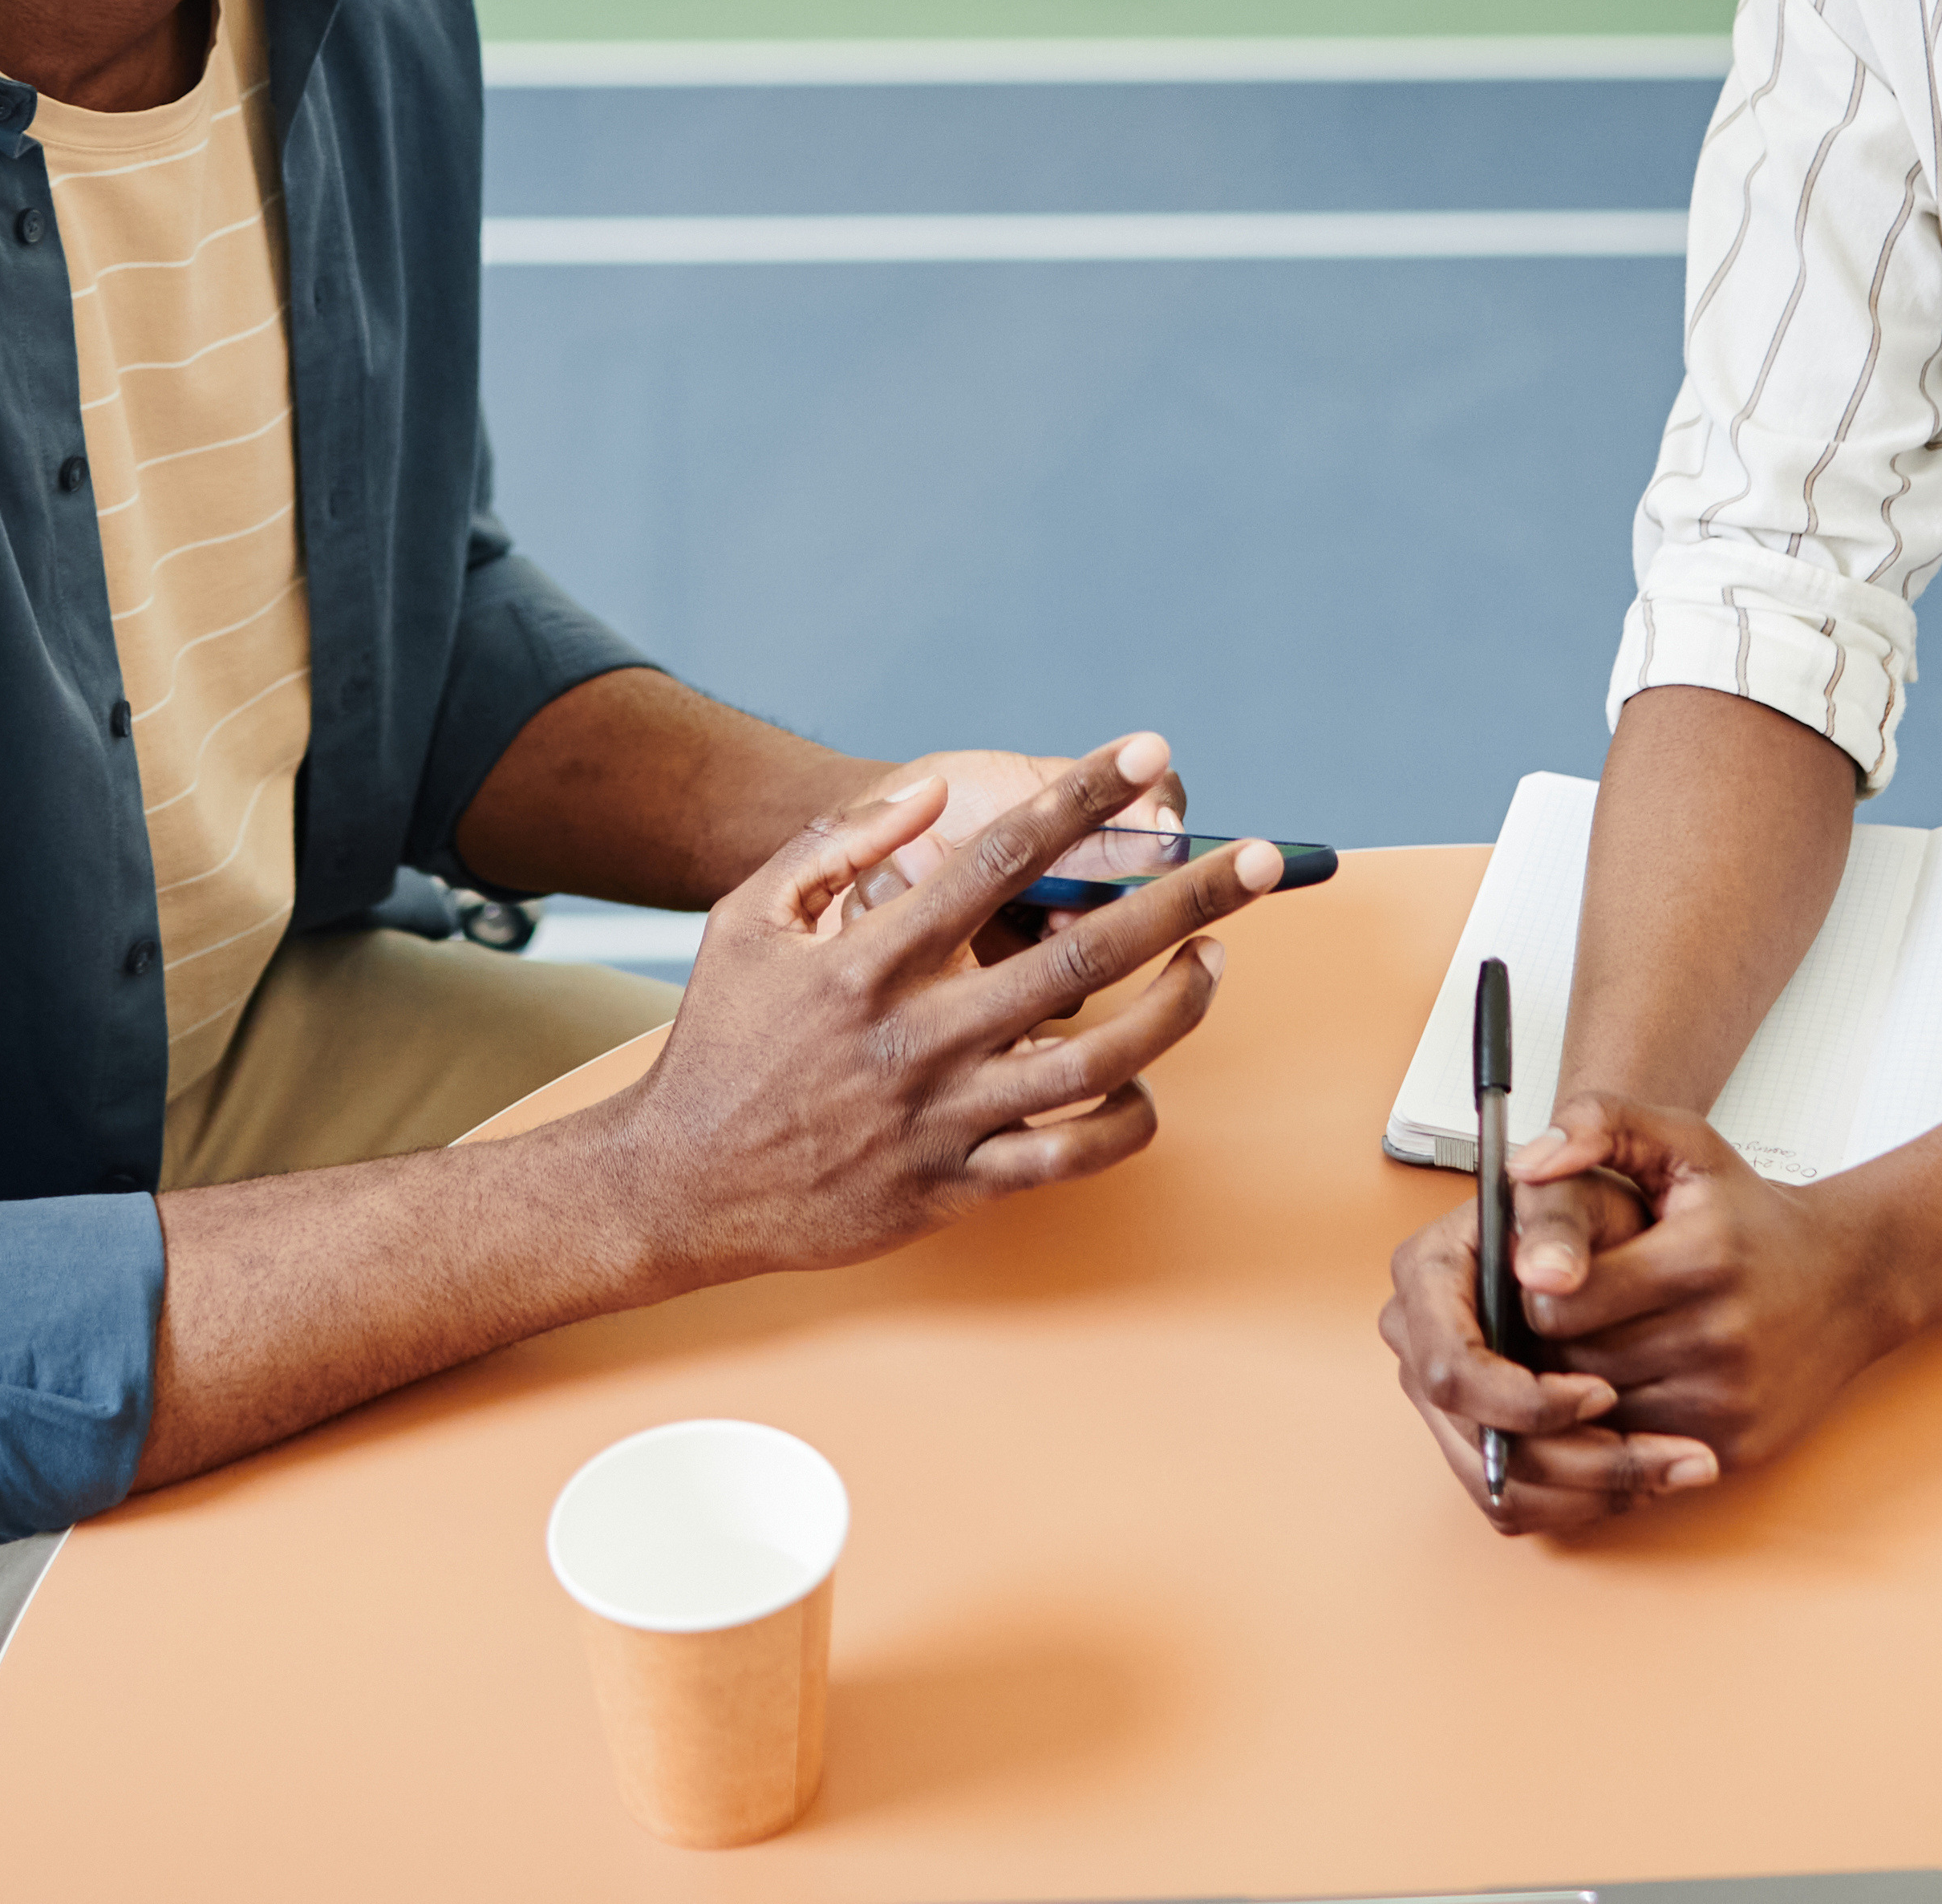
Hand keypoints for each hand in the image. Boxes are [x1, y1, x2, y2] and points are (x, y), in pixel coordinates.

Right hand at [593, 734, 1278, 1280]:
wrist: (680, 1182)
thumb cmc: (721, 1039)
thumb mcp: (748, 917)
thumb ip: (835, 846)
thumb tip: (929, 793)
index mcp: (867, 960)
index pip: (999, 856)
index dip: (1082, 796)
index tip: (1146, 753)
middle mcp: (915, 1037)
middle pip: (1083, 952)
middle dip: (1186, 897)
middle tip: (1261, 858)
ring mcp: (942, 1118)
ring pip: (1100, 1061)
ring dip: (1178, 1006)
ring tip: (1215, 959)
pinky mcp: (956, 1187)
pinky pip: (1072, 1156)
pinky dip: (1127, 1116)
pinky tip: (1147, 1077)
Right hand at [1382, 1156, 1710, 1535]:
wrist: (1607, 1237)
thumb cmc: (1588, 1208)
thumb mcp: (1579, 1189)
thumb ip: (1559, 1219)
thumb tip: (1547, 1276)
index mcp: (1425, 1279)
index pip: (1452, 1370)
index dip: (1525, 1399)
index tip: (1603, 1393)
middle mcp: (1422, 1348)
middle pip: (1483, 1446)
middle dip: (1581, 1461)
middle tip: (1669, 1455)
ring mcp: (1446, 1405)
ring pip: (1505, 1490)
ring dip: (1594, 1491)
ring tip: (1675, 1467)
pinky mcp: (1478, 1442)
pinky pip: (1519, 1505)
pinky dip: (1585, 1502)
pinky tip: (1646, 1474)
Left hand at [1507, 1098, 1907, 1488]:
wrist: (1849, 1280)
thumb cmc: (1750, 1212)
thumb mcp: (1684, 1143)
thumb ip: (1599, 1123)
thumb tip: (1524, 1167)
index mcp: (1700, 1255)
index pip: (1559, 1298)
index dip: (1541, 1286)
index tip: (1555, 1271)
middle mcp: (1722, 1334)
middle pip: (1573, 1361)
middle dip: (1558, 1337)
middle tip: (1571, 1308)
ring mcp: (1732, 1397)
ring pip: (1599, 1410)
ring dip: (1584, 1382)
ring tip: (1602, 1338)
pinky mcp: (1737, 1446)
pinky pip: (1638, 1448)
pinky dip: (1624, 1419)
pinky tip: (1638, 1376)